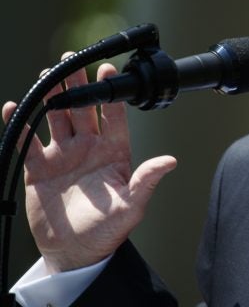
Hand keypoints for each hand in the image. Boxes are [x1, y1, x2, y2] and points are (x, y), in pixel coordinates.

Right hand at [1, 56, 176, 272]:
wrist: (76, 252)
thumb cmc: (109, 230)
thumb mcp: (132, 206)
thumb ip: (147, 180)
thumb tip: (171, 161)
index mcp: (114, 152)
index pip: (115, 115)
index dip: (112, 93)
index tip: (109, 70)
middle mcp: (89, 147)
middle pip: (84, 108)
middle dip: (78, 84)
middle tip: (72, 58)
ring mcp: (64, 155)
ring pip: (57, 118)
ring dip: (52, 96)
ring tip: (46, 73)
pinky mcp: (39, 169)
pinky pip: (27, 143)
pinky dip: (19, 124)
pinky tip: (13, 106)